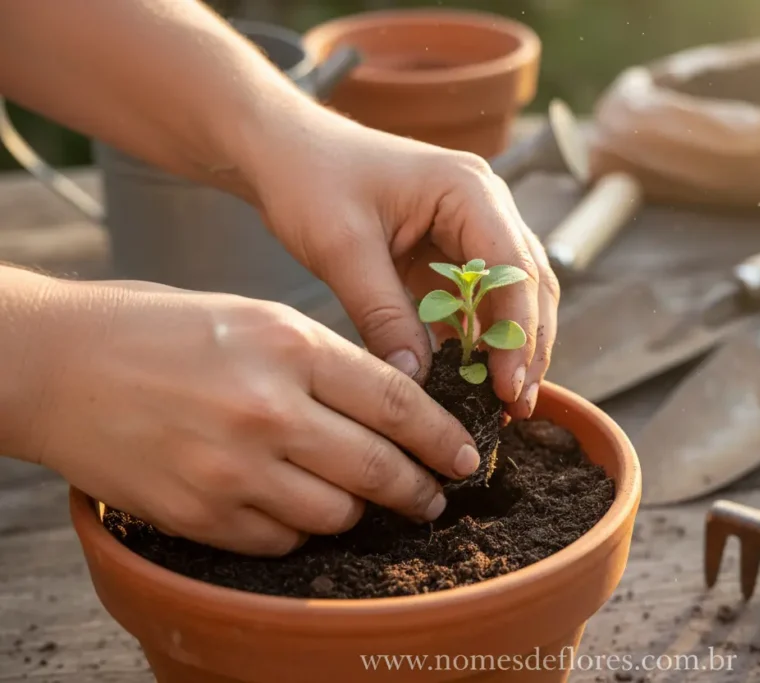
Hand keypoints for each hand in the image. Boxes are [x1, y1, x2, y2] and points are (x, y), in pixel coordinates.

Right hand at [25, 279, 480, 555]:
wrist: (55, 364)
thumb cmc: (158, 329)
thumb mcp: (255, 317)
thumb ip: (325, 360)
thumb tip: (392, 405)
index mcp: (289, 345)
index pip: (398, 404)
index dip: (443, 438)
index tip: (465, 457)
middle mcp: (268, 409)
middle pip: (379, 468)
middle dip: (419, 489)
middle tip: (432, 497)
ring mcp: (232, 468)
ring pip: (337, 513)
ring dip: (358, 510)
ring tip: (359, 500)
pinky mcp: (198, 513)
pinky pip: (281, 538)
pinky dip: (298, 528)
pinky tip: (293, 506)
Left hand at [242, 109, 559, 418]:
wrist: (283, 151)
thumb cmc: (311, 180)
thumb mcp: (342, 249)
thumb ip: (382, 314)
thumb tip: (417, 382)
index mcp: (468, 189)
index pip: (512, 268)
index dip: (517, 332)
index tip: (508, 385)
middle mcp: (485, 204)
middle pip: (528, 282)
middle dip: (527, 345)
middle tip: (517, 404)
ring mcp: (472, 226)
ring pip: (513, 294)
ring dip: (511, 345)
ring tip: (505, 401)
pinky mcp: (452, 250)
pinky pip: (479, 299)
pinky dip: (480, 338)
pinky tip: (473, 377)